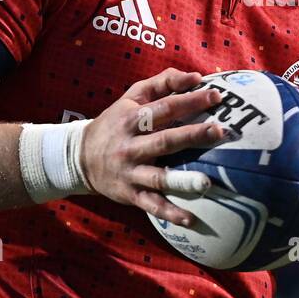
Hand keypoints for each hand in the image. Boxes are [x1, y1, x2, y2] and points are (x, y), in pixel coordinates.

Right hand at [80, 68, 224, 225]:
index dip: (190, 101)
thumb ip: (162, 83)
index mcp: (132, 119)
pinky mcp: (130, 194)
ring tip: (208, 183)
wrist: (79, 157)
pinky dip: (170, 213)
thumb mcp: (132, 97)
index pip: (164, 107)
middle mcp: (131, 146)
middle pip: (165, 140)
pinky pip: (152, 205)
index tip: (216, 96)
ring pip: (159, 176)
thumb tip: (196, 77)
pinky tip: (191, 219)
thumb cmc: (116, 122)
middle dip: (192, 135)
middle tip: (219, 131)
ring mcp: (131, 173)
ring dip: (183, 180)